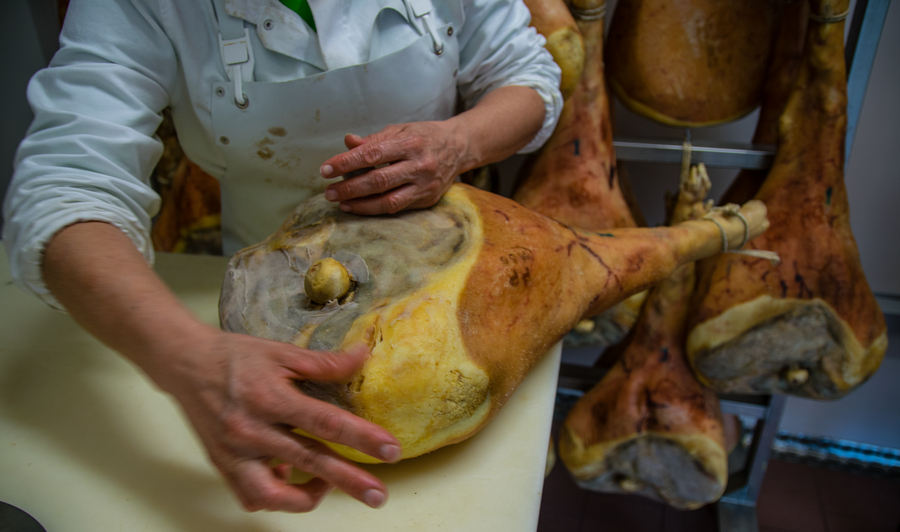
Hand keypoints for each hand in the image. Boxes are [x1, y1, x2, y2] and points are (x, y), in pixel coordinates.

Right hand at [164, 327, 400, 512]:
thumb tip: (363, 357)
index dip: (361, 437)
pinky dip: (275, 496)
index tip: (390, 449)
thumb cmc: (235, 357)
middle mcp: (251, 430)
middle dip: (348, 481)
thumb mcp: (281, 352)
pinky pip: (251, 496)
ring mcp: (234, 453)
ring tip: (329, 489)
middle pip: (308, 462)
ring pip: (274, 494)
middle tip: (378, 495)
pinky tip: (290, 480)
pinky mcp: (223, 466)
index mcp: (270, 398)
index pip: (324, 422)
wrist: (185, 364)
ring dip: (306, 498)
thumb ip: (324, 363)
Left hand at [319, 121, 472, 214]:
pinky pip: (397, 208)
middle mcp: (419, 165)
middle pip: (378, 180)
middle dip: (349, 187)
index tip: (326, 169)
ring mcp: (425, 185)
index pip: (372, 154)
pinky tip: (359, 206)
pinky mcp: (427, 199)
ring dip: (360, 204)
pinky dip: (374, 209)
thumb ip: (373, 140)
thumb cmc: (423, 136)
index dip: (346, 162)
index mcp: (410, 143)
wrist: (459, 147)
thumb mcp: (400, 130)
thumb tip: (348, 142)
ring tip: (340, 202)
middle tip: (329, 191)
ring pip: (387, 200)